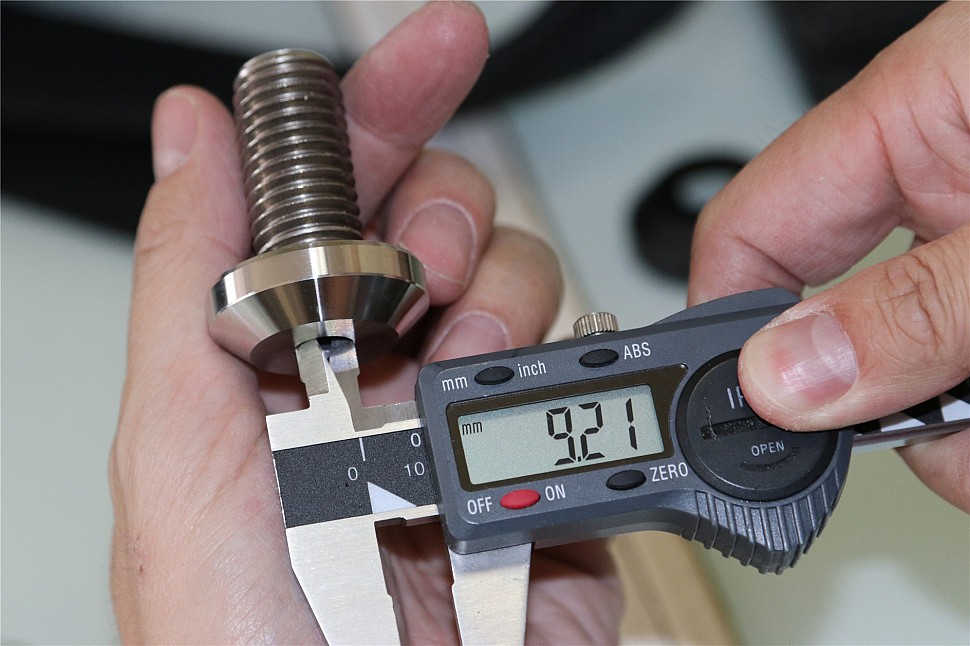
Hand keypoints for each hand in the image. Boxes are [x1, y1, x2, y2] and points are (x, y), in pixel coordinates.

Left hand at [110, 4, 620, 642]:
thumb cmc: (246, 642)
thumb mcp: (181, 455)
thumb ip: (190, 285)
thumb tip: (191, 133)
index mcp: (289, 356)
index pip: (337, 194)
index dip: (383, 108)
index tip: (438, 47)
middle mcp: (382, 379)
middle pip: (446, 221)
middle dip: (452, 212)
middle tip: (429, 272)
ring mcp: (471, 422)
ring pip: (528, 285)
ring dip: (505, 305)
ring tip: (458, 382)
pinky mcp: (548, 473)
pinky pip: (592, 376)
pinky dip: (580, 374)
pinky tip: (528, 421)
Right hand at [688, 2, 967, 509]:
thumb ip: (913, 303)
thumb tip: (785, 379)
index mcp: (912, 116)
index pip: (750, 232)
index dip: (730, 335)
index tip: (749, 425)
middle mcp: (941, 177)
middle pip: (833, 324)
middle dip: (871, 410)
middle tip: (932, 443)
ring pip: (912, 368)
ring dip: (948, 432)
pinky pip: (964, 374)